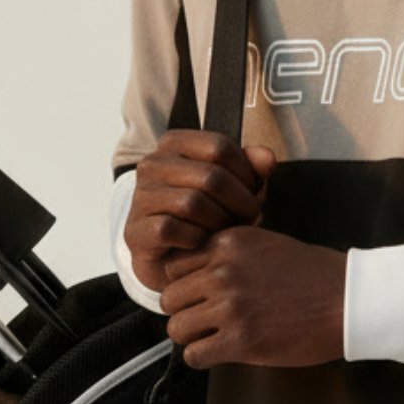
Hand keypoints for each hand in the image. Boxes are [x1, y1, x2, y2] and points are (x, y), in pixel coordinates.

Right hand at [125, 131, 277, 291]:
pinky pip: (172, 230)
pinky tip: (202, 244)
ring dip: (220, 223)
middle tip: (250, 218)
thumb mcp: (234, 189)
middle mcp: (152, 164)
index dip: (246, 173)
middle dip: (239, 202)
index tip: (253, 193)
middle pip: (211, 177)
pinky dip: (195, 240)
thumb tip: (267, 158)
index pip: (219, 146)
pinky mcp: (136, 229)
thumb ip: (252, 169)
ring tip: (228, 231)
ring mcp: (141, 197)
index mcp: (174, 144)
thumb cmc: (206, 217)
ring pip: (193, 204)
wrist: (171, 258)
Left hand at [158, 225, 347, 368]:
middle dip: (185, 311)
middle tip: (207, 320)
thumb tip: (193, 276)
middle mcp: (222, 271)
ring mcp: (230, 306)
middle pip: (169, 298)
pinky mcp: (241, 339)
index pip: (174, 267)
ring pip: (176, 327)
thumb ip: (228, 254)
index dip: (185, 284)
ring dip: (192, 335)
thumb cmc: (313, 275)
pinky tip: (222, 351)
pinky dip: (203, 357)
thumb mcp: (265, 244)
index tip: (201, 296)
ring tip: (215, 336)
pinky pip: (194, 355)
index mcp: (226, 244)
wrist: (348, 300)